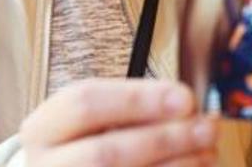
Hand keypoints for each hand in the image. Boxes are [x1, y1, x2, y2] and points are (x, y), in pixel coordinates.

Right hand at [22, 78, 216, 165]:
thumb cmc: (90, 143)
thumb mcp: (100, 119)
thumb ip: (138, 109)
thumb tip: (190, 107)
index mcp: (43, 129)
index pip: (85, 104)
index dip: (138, 99)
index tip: (186, 98)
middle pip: (105, 153)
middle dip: (163, 140)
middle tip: (207, 129)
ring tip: (208, 152)